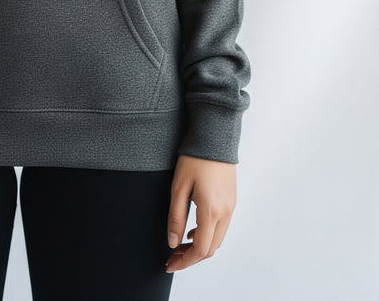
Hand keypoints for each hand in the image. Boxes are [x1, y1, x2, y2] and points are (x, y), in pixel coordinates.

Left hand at [165, 154, 236, 272]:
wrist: (214, 136)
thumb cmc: (194, 158)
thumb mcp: (178, 187)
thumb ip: (176, 217)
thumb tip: (172, 243)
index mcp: (212, 211)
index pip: (201, 249)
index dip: (185, 261)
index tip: (170, 264)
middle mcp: (225, 213)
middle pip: (211, 248)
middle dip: (191, 257)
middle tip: (172, 257)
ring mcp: (231, 207)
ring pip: (217, 239)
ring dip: (200, 247)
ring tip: (179, 244)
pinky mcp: (231, 200)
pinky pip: (221, 227)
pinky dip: (208, 234)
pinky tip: (193, 230)